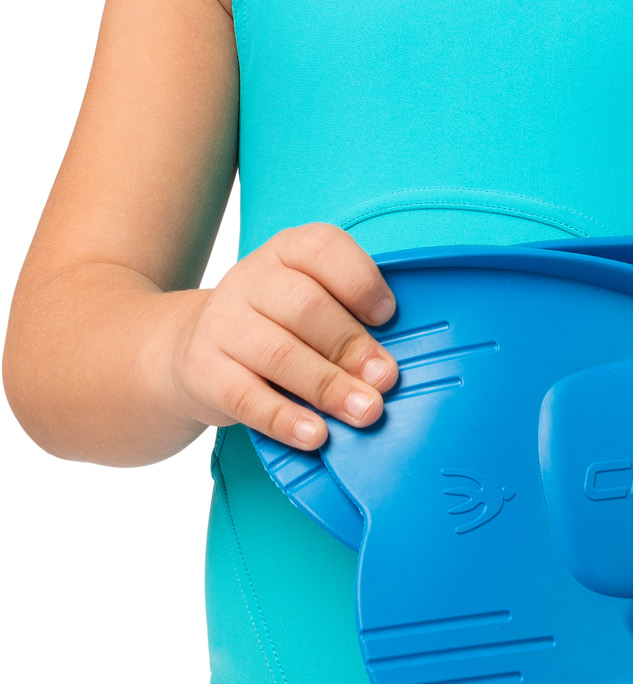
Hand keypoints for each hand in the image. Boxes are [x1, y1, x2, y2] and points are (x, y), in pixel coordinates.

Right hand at [162, 223, 397, 448]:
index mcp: (286, 251)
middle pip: (305, 306)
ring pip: (279, 354)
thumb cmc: (276, 325)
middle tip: (384, 379)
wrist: (194, 346)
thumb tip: (385, 367)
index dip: (360, 281)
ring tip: (364, 411)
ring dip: (328, 386)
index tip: (387, 316)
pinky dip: (286, 419)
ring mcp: (221, 323)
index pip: (322, 248)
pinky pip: (246, 397)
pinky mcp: (202, 370)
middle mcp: (250, 279)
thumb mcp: (308, 301)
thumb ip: (347, 318)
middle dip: (351, 345)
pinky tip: (316, 435)